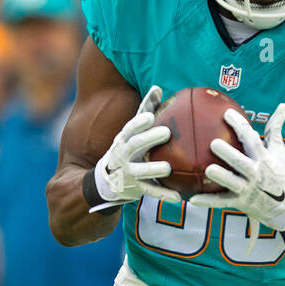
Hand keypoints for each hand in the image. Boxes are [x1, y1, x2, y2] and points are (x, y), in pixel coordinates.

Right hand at [92, 84, 180, 205]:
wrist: (106, 182)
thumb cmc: (125, 151)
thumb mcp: (129, 133)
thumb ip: (144, 112)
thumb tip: (157, 88)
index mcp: (122, 140)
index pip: (128, 128)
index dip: (138, 122)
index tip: (150, 116)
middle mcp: (122, 156)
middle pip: (134, 145)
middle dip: (148, 139)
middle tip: (166, 132)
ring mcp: (128, 173)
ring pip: (140, 171)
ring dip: (153, 169)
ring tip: (168, 168)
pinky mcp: (135, 189)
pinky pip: (150, 192)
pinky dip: (163, 194)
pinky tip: (177, 197)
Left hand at [199, 104, 284, 230]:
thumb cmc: (280, 172)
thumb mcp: (279, 150)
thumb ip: (275, 128)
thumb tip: (282, 105)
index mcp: (264, 158)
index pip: (252, 139)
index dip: (240, 126)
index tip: (226, 114)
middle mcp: (256, 173)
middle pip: (241, 162)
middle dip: (228, 154)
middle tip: (213, 143)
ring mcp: (247, 189)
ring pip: (232, 183)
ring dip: (220, 177)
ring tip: (207, 170)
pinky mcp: (240, 202)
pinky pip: (221, 202)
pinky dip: (207, 202)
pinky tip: (192, 199)